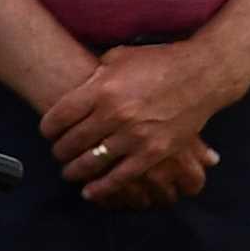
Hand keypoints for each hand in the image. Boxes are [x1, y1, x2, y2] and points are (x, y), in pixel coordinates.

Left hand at [35, 45, 231, 207]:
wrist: (202, 75)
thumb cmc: (157, 63)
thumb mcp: (118, 58)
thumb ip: (92, 77)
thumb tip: (69, 94)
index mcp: (102, 90)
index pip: (58, 118)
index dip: (47, 129)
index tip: (47, 133)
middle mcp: (115, 114)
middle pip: (71, 142)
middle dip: (59, 151)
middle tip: (58, 153)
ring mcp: (135, 136)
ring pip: (91, 162)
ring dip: (74, 170)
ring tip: (69, 171)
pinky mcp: (154, 152)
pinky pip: (120, 177)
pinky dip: (101, 188)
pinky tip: (89, 192)